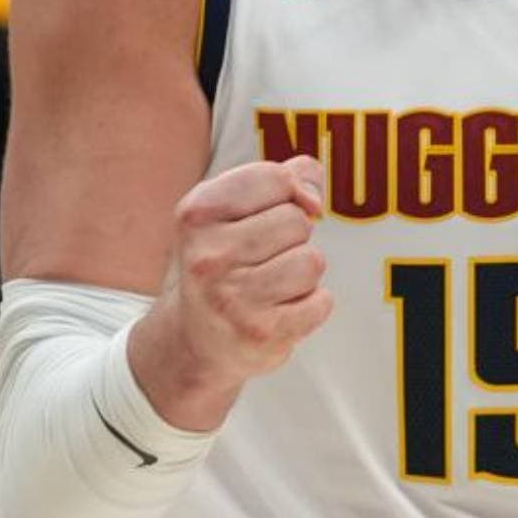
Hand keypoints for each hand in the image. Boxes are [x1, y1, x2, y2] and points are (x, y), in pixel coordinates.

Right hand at [129, 156, 333, 428]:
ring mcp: (233, 299)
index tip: (273, 209)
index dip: (289, 191)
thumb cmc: (224, 261)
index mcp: (197, 214)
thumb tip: (313, 197)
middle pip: (296, 221)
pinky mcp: (261, 334)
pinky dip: (311, 304)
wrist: (196, 339)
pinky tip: (280, 309)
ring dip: (303, 271)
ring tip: (273, 283)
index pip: (276, 178)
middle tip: (263, 257)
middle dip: (293, 236)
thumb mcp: (231, 209)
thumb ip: (279, 179)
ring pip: (312, 261)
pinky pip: (321, 302)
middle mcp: (208, 257)